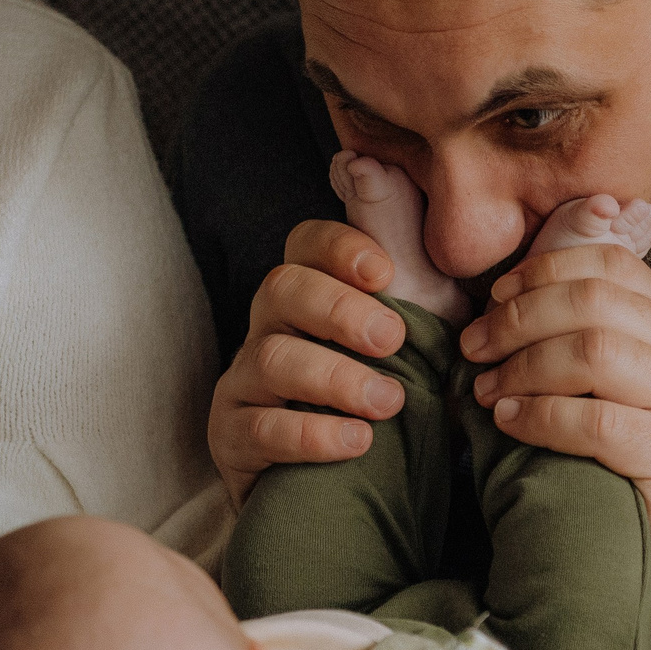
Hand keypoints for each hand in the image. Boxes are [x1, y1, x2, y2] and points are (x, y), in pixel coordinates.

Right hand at [207, 220, 409, 507]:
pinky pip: (258, 428)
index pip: (307, 243)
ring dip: (334, 377)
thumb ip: (402, 246)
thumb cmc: (392, 387)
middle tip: (394, 340)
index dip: (341, 249)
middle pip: (283, 290)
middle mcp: (269, 325)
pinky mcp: (233, 438)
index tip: (385, 273)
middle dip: (339, 309)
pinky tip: (357, 442)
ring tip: (389, 402)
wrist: (369, 487)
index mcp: (312, 288)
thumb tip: (371, 162)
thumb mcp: (417, 318)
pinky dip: (310, 433)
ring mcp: (245, 382)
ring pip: (271, 358)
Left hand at [459, 242, 650, 616]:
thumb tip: (502, 303)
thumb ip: (590, 336)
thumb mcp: (633, 380)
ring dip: (523, 366)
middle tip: (475, 345)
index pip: (611, 263)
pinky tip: (508, 420)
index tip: (498, 295)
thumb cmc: (647, 451)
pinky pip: (594, 422)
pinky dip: (539, 416)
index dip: (545, 269)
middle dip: (519, 317)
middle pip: (592, 300)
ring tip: (486, 388)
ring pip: (594, 352)